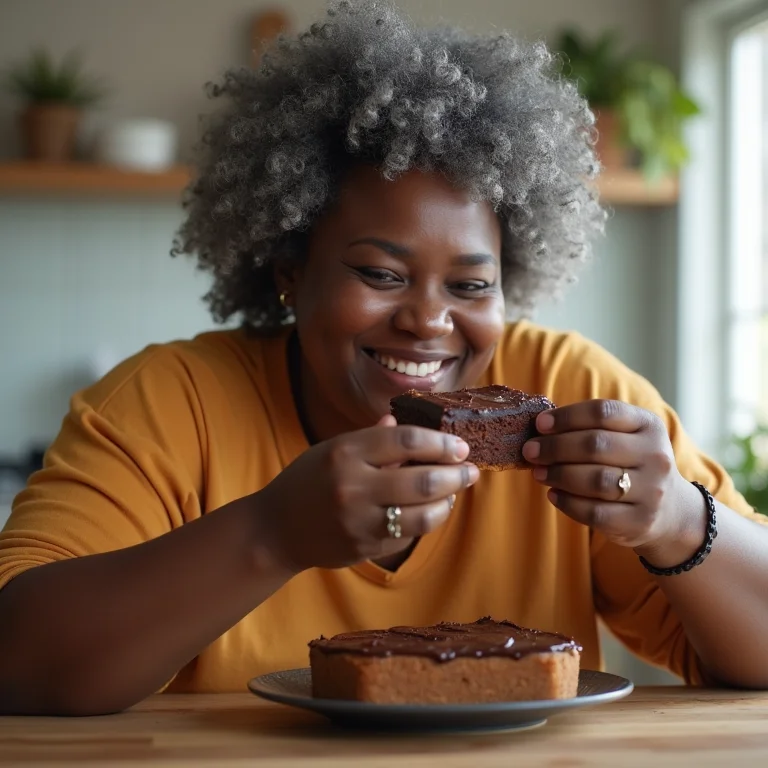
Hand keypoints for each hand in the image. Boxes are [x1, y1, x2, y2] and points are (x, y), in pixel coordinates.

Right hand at [254, 416, 478, 571]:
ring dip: (448, 502)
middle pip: (421, 481)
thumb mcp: (333, 449)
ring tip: (455, 491)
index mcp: (345, 452)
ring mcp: (358, 521)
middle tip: (470, 470)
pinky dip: (427, 520)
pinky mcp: (364, 548)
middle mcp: (352, 487)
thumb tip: (406, 421)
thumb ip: (372, 437)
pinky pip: (408, 534)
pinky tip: (433, 510)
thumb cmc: (308, 481)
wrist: (276, 529)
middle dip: (455, 474)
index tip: (460, 444)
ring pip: (422, 515)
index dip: (440, 442)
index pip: (405, 441)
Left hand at [522, 399, 695, 552]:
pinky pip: (594, 512)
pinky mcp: (640, 522)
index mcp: (649, 426)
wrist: (670, 511)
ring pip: (595, 480)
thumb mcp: (624, 438)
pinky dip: (567, 502)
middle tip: (530, 450)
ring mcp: (651, 491)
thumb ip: (590, 428)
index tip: (539, 424)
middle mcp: (656, 456)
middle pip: (596, 445)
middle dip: (555, 447)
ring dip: (558, 474)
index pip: (603, 412)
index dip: (567, 416)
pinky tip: (553, 494)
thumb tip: (539, 427)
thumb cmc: (630, 464)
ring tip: (538, 472)